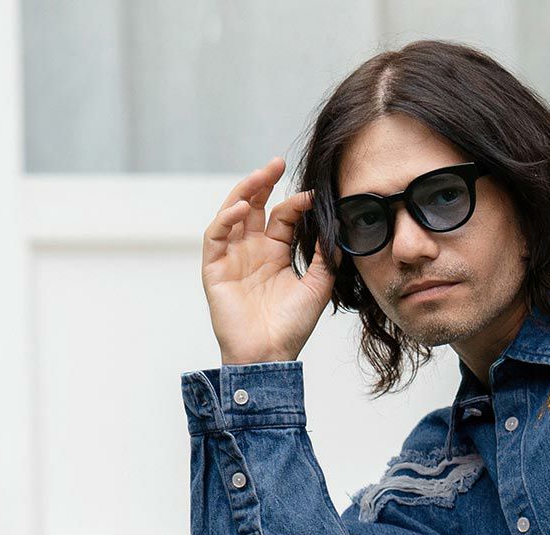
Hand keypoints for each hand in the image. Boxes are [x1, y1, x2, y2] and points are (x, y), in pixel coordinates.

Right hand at [202, 154, 338, 365]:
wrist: (270, 355)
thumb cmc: (291, 327)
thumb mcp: (317, 286)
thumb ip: (326, 257)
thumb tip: (335, 226)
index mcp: (275, 255)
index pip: (282, 218)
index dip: (295, 204)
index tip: (312, 196)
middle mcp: (252, 252)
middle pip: (254, 206)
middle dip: (263, 183)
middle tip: (277, 163)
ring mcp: (232, 258)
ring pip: (232, 214)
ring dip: (244, 192)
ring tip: (260, 176)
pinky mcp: (214, 269)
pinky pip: (215, 236)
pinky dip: (225, 219)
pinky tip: (242, 208)